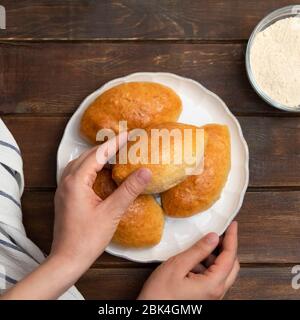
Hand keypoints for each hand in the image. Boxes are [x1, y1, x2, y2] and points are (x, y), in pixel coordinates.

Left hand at [1, 133, 151, 299]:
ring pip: (81, 163)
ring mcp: (64, 188)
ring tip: (115, 155)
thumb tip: (146, 171)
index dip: (114, 143)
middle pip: (88, 156)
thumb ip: (129, 190)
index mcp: (76, 181)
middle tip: (125, 143)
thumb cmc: (88, 238)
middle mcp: (67, 180)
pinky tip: (102, 173)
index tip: (128, 134)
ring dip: (98, 157)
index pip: (98, 154)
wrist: (67, 259)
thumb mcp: (112, 212)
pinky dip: (91, 167)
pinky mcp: (65, 196)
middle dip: (106, 147)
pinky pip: (78, 173)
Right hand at [138, 221, 238, 299]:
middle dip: (225, 247)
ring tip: (198, 248)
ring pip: (222, 272)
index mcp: (213, 285)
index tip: (232, 224)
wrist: (151, 313)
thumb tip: (213, 237)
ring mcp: (211, 296)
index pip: (230, 257)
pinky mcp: (204, 297)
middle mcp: (216, 293)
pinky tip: (192, 261)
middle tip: (217, 233)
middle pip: (231, 265)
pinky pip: (212, 278)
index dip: (231, 238)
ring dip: (214, 257)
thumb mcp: (177, 266)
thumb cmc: (161, 294)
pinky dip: (207, 266)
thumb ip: (197, 251)